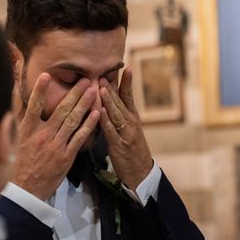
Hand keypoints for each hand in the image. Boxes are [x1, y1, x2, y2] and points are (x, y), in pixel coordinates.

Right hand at [13, 73, 100, 199]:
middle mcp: (42, 136)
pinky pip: (79, 138)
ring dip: (84, 104)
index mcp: (27, 131)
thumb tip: (12, 98)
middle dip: (73, 93)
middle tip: (84, 79)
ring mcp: (56, 146)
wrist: (25, 190)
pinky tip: (96, 114)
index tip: (46, 75)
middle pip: (60, 110)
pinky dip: (88, 125)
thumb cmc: (18, 163)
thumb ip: (14, 118)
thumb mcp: (12, 139)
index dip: (39, 90)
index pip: (33, 106)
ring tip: (93, 91)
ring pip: (72, 121)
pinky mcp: (66, 156)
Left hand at [99, 67, 152, 191]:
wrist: (140, 172)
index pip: (129, 95)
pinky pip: (111, 131)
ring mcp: (126, 133)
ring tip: (102, 87)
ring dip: (109, 100)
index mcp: (132, 117)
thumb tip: (108, 97)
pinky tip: (100, 112)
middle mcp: (131, 122)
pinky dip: (105, 121)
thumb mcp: (127, 128)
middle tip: (106, 72)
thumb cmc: (130, 149)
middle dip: (113, 87)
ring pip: (116, 114)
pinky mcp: (119, 145)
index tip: (126, 67)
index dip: (127, 81)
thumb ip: (118, 113)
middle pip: (121, 101)